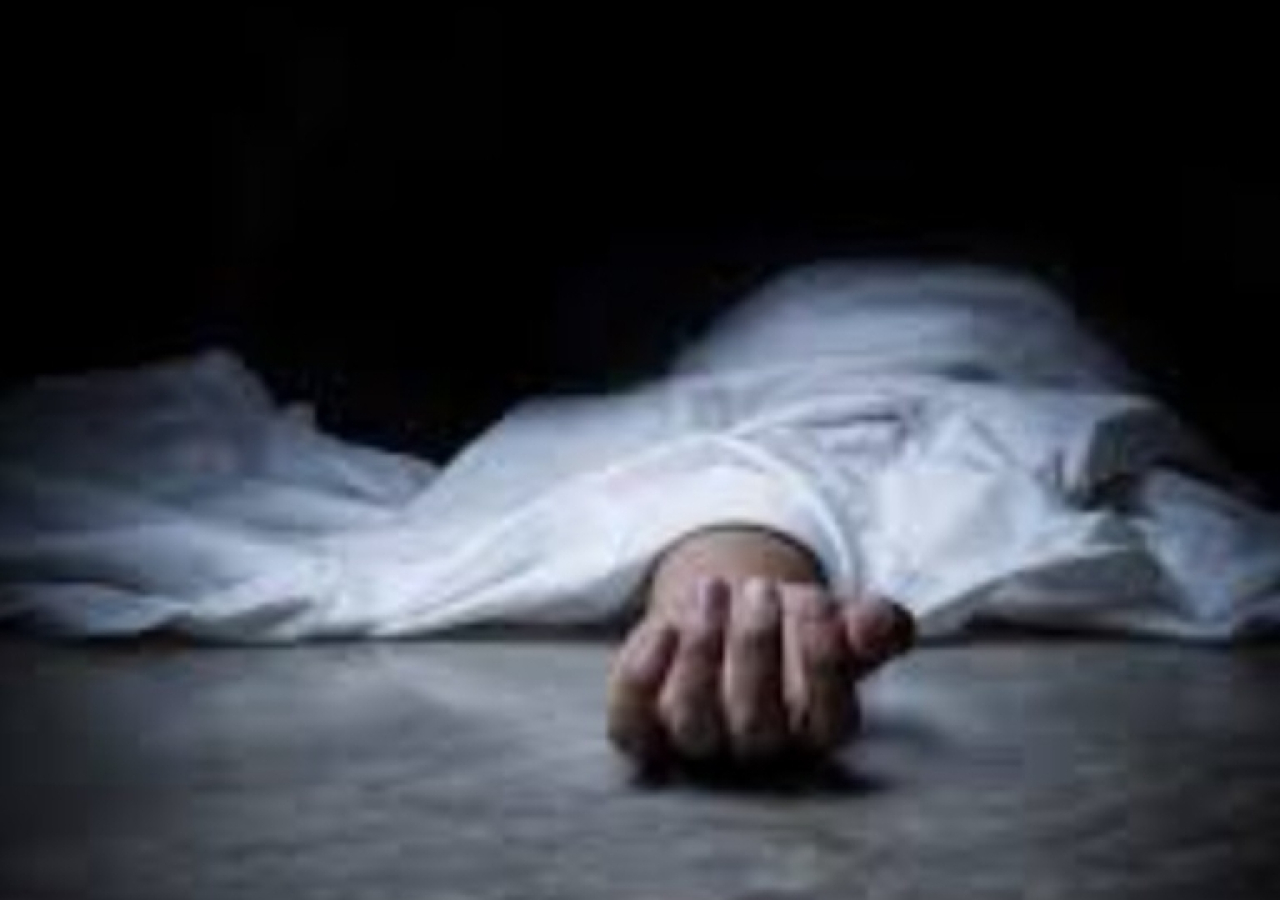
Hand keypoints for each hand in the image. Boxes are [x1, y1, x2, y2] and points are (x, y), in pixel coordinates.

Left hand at [606, 574, 913, 770]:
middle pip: (756, 725)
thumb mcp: (840, 618)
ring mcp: (696, 740)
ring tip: (713, 589)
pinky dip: (639, 680)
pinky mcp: (643, 725)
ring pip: (693, 723)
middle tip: (760, 590)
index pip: (829, 720)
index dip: (824, 662)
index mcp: (815, 728)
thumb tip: (876, 621)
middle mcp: (756, 746)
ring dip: (702, 652)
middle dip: (757, 649)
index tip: (819, 603)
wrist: (728, 616)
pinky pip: (631, 723)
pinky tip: (660, 627)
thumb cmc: (794, 626)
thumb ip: (874, 624)